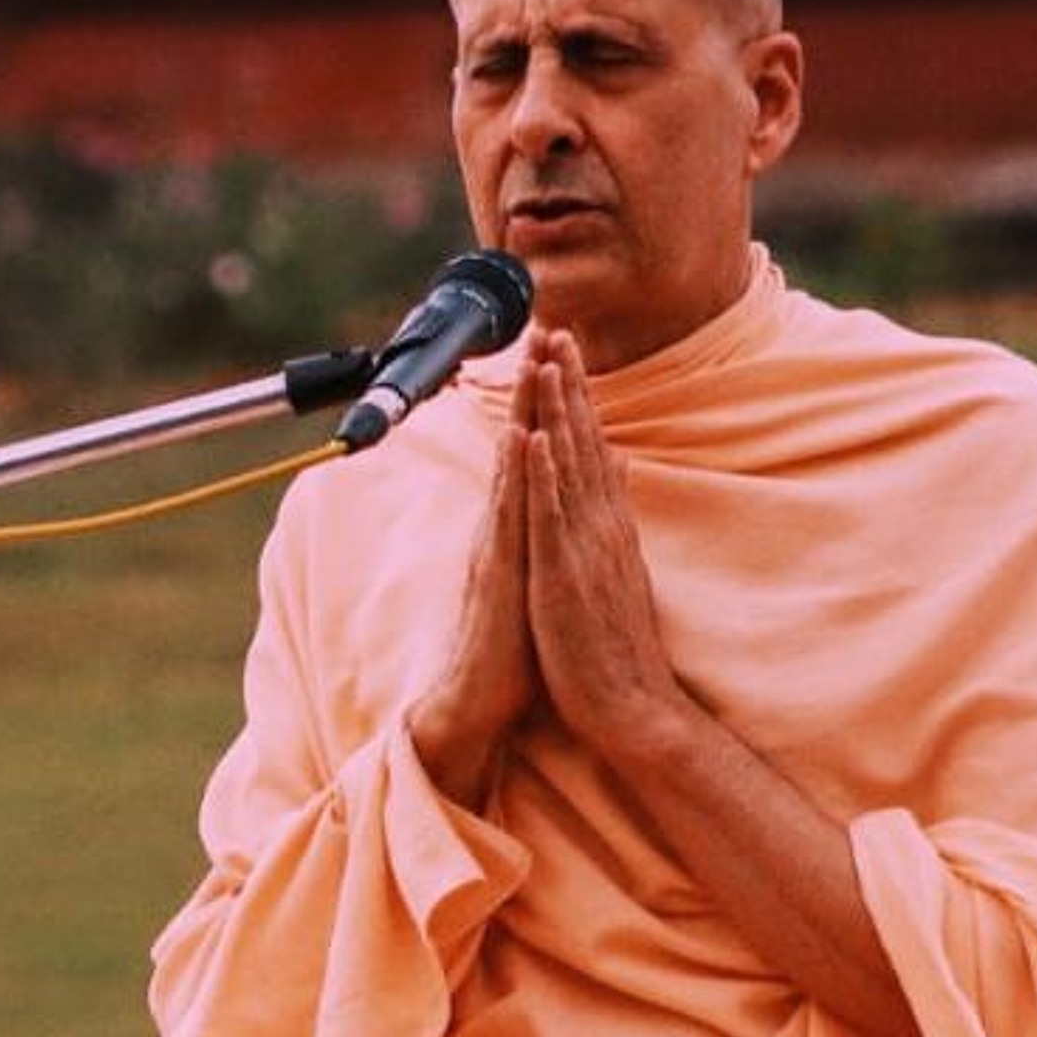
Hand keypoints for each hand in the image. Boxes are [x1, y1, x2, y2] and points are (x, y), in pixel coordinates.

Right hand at [404, 351, 538, 805]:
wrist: (472, 705)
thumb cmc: (509, 650)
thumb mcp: (536, 582)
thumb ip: (544, 540)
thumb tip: (564, 505)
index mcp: (515, 530)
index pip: (532, 452)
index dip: (546, 402)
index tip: (561, 352)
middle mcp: (501, 528)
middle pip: (518, 443)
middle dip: (533, 387)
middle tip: (547, 330)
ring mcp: (496, 548)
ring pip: (512, 467)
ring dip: (523, 413)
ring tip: (534, 364)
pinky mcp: (498, 575)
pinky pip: (510, 517)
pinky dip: (517, 476)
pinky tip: (524, 440)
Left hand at [520, 331, 689, 753]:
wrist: (632, 707)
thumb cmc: (616, 645)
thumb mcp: (617, 568)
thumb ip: (615, 515)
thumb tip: (619, 467)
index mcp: (606, 524)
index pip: (591, 446)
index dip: (578, 396)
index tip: (566, 349)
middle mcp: (599, 525)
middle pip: (581, 441)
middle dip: (567, 383)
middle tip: (556, 328)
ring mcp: (583, 546)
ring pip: (566, 465)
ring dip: (556, 409)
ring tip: (546, 360)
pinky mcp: (563, 573)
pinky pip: (550, 515)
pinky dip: (541, 473)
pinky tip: (532, 435)